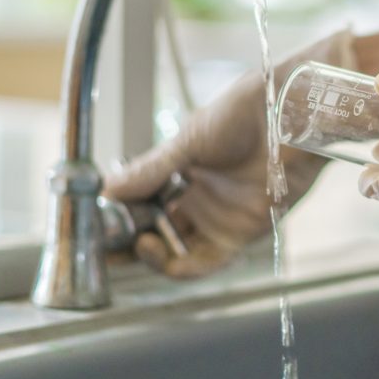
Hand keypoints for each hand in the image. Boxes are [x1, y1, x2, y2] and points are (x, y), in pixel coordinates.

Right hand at [104, 29, 355, 277]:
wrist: (290, 114)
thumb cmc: (245, 112)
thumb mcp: (189, 140)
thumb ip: (150, 170)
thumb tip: (107, 189)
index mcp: (179, 172)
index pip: (138, 204)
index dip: (114, 217)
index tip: (89, 223)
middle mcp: (196, 198)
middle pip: (152, 232)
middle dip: (123, 244)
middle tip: (97, 246)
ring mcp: (217, 218)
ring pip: (173, 252)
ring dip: (147, 255)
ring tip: (129, 243)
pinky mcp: (241, 233)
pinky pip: (204, 263)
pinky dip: (176, 265)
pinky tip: (154, 249)